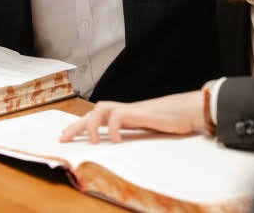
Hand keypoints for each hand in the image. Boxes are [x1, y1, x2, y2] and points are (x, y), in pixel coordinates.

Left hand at [59, 90, 204, 143]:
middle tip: (63, 139)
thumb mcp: (148, 130)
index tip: (66, 135)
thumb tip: (122, 144)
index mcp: (126, 115)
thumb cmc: (172, 120)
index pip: (97, 116)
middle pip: (94, 112)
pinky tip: (117, 140)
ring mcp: (133, 109)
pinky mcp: (141, 112)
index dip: (80, 125)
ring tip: (94, 141)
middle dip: (77, 125)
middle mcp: (126, 110)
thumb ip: (135, 133)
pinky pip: (119, 116)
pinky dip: (114, 128)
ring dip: (93, 125)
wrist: (190, 111)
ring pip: (102, 109)